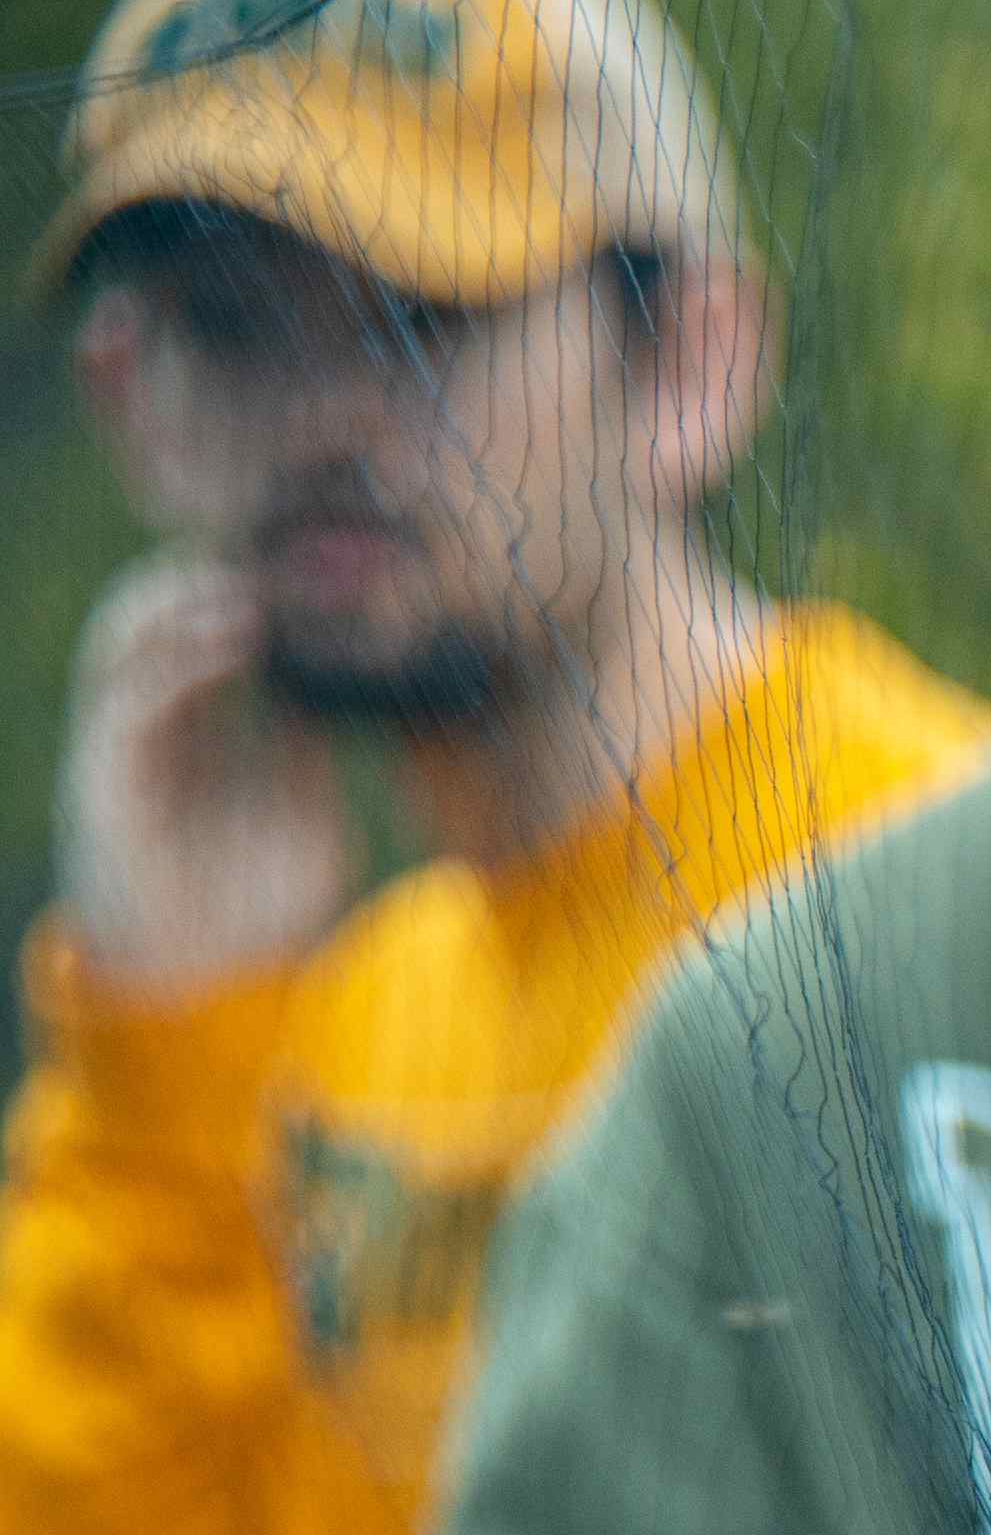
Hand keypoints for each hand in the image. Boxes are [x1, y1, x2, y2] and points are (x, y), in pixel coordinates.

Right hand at [51, 555, 355, 984]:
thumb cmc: (261, 904)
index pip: (203, 634)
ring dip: (181, 602)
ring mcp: (123, 745)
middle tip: (274, 553)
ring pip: (127, 639)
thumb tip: (337, 687)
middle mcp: (152, 725)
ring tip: (249, 583)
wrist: (216, 981)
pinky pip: (131, 695)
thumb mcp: (310, 813)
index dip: (242, 593)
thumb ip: (311, 751)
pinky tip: (234, 640)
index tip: (304, 566)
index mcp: (196, 729)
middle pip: (157, 618)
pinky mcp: (110, 774)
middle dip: (204, 577)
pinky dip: (179, 660)